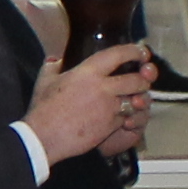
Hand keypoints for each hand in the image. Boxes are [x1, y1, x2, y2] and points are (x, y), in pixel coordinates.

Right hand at [26, 44, 153, 163]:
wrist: (44, 137)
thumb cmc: (43, 109)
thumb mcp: (45, 81)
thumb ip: (52, 66)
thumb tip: (56, 59)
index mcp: (88, 72)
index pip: (119, 54)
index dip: (135, 51)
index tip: (142, 52)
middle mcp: (103, 87)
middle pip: (136, 80)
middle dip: (143, 80)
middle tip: (142, 80)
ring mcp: (109, 108)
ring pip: (135, 101)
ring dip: (137, 100)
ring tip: (132, 100)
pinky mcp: (110, 125)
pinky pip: (126, 118)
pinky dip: (126, 117)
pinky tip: (120, 118)